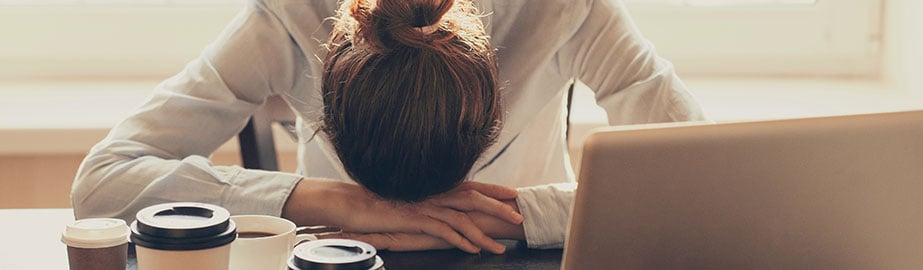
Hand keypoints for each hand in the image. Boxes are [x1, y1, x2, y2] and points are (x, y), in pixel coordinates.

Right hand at [321, 199, 524, 251]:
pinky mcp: (414, 219)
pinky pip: (444, 231)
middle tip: (519, 217)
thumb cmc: (377, 203)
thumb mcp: (407, 200)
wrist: (349, 202)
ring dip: (484, 234)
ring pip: (463, 218)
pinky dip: (461, 241)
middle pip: (473, 197)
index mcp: (433, 186)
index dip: (493, 188)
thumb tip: (441, 208)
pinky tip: (473, 250)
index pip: (469, 185)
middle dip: (498, 207)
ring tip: (500, 248)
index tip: (513, 193)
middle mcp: (432, 193)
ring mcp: (424, 205)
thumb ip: (426, 201)